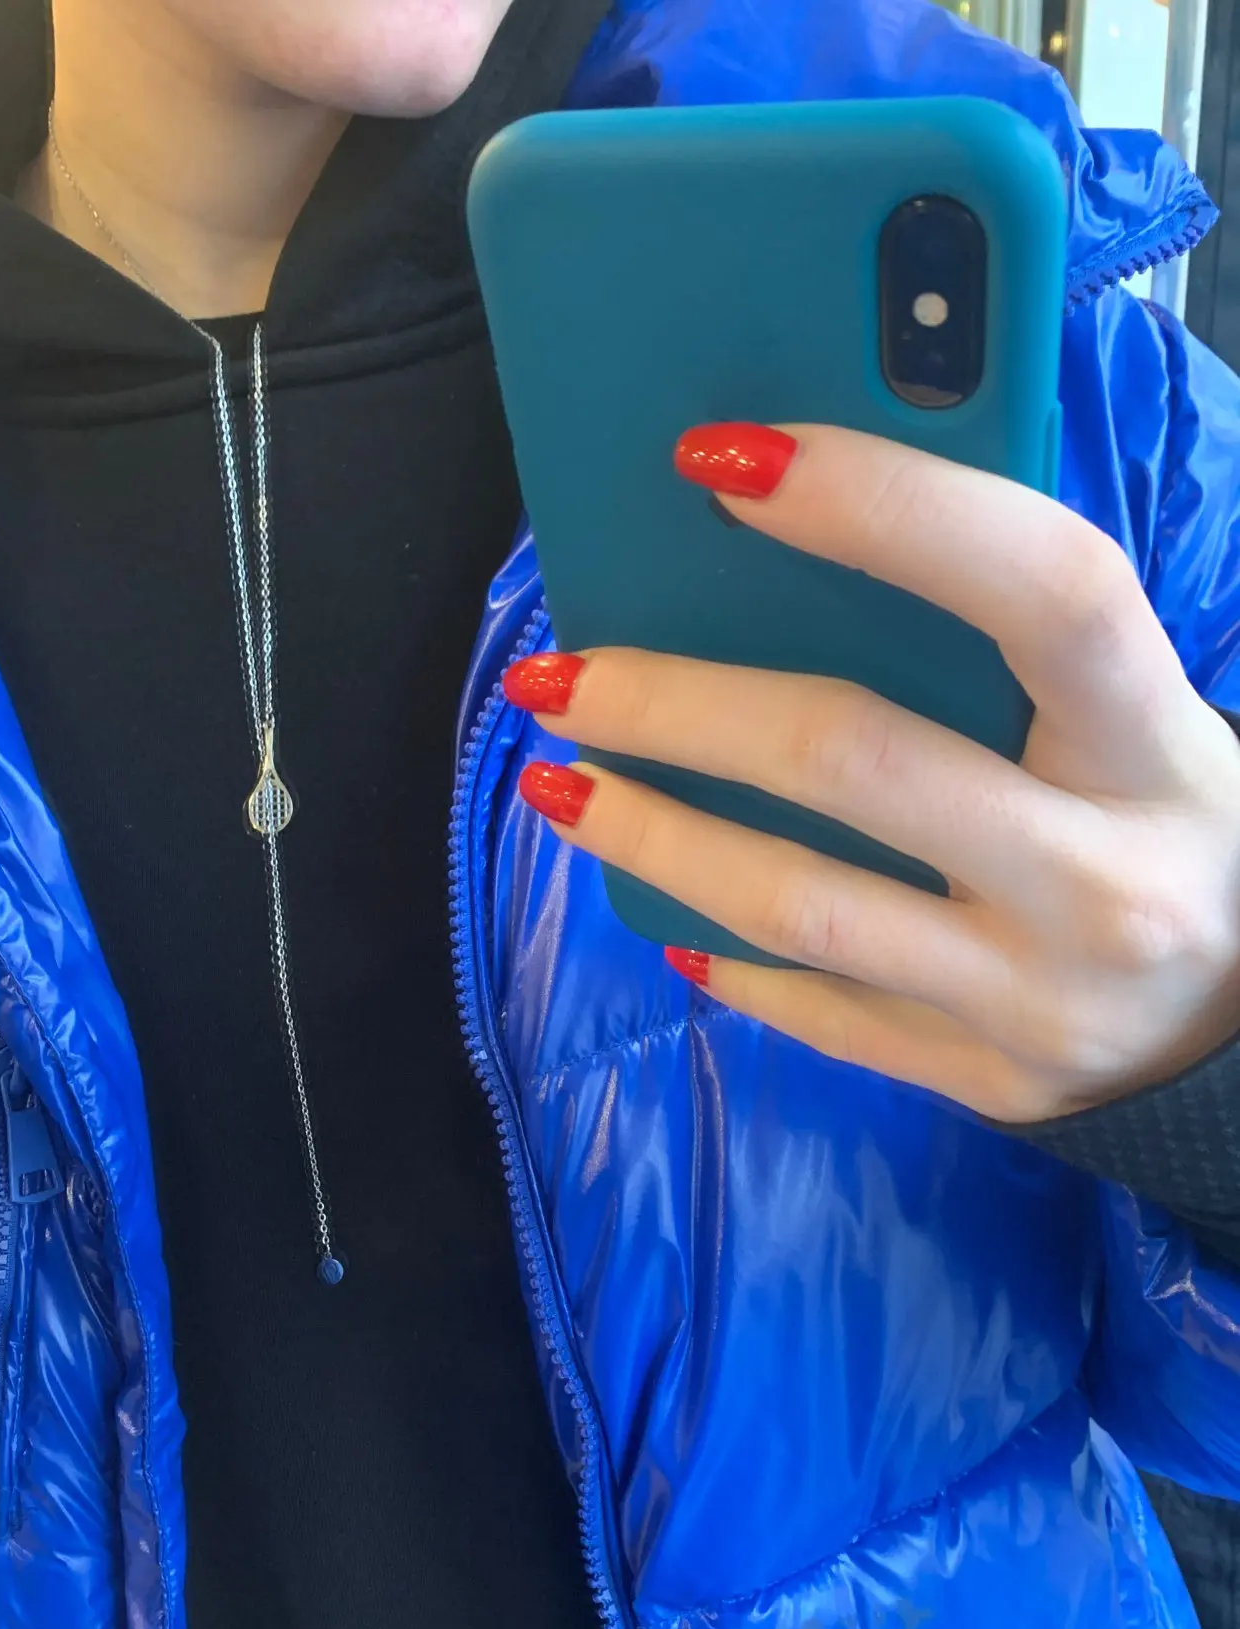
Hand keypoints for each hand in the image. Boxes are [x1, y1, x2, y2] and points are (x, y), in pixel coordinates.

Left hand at [505, 423, 1239, 1123]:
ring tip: (556, 781)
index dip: (883, 504)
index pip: (1041, 589)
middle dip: (676, 707)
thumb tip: (781, 529)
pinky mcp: (988, 1079)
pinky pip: (818, 1009)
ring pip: (798, 903)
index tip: (719, 458)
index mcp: (1158, 742)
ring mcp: (1041, 998)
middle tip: (557, 673)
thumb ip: (1007, 642)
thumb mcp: (1132, 716)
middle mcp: (1107, 879)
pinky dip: (725, 954)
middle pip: (856, 759)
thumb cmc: (1162, 820)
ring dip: (649, 837)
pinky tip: (660, 912)